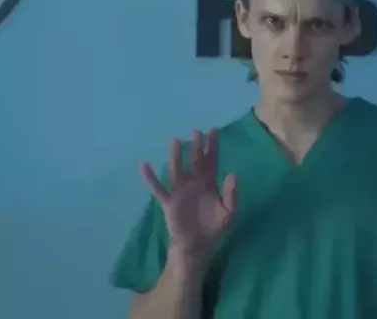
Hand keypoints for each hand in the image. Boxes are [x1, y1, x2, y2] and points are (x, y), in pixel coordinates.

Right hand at [140, 130, 237, 263]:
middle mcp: (194, 183)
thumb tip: (232, 174)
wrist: (197, 246)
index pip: (212, 161)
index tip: (214, 130)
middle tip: (196, 131)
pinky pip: (158, 188)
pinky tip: (144, 165)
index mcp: (209, 184)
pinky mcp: (169, 202)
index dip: (213, 146)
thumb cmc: (213, 228)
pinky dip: (151, 178)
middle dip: (196, 146)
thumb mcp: (229, 213)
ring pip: (177, 170)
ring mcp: (181, 191)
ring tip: (175, 141)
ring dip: (176, 156)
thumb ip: (232, 195)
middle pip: (195, 161)